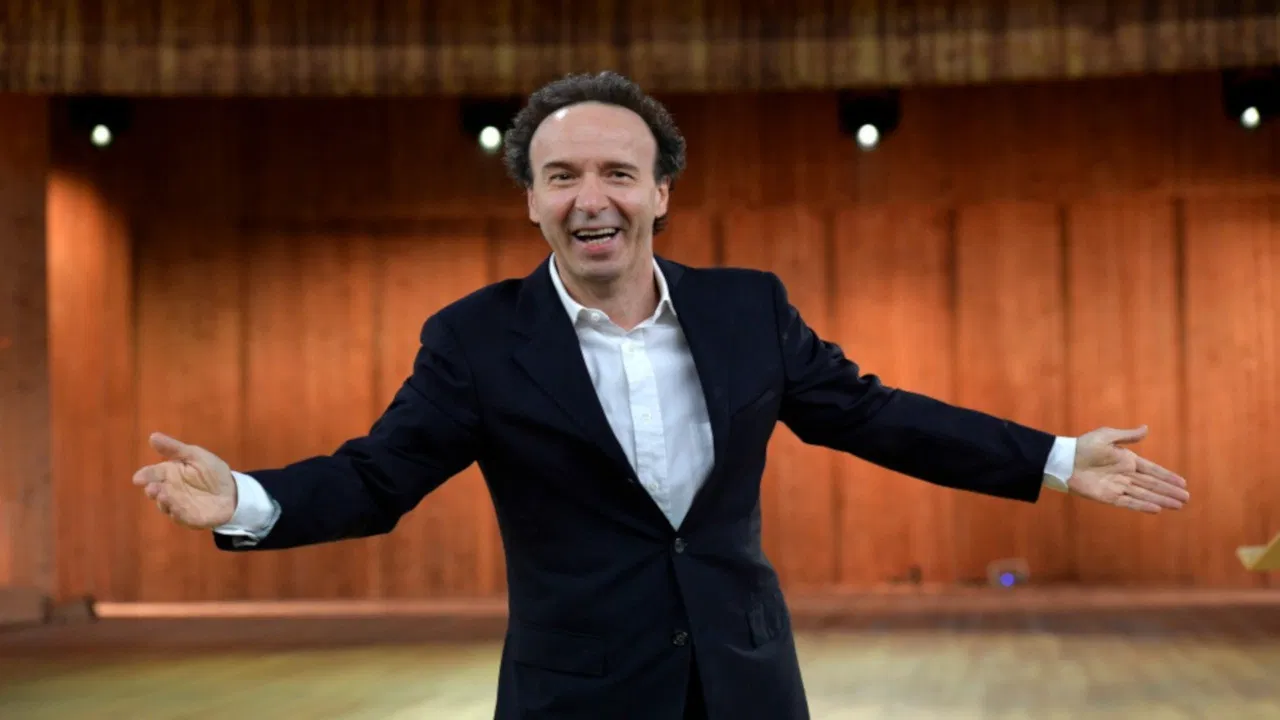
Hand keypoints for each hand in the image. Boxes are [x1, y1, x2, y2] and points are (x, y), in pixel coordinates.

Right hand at [132, 432, 237, 527]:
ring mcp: (177, 505)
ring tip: (164, 495)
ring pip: (166, 505)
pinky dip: (178, 513)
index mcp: (169, 473)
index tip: (138, 478)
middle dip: (153, 490)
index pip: (153, 474)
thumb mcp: (195, 455)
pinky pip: (181, 516)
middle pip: (156, 491)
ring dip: (165, 502)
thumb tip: (152, 436)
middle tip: (152, 488)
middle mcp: (169, 490)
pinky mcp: (188, 518)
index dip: (145, 476)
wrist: (233, 491)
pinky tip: (177, 508)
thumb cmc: (212, 472)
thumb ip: (174, 449)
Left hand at [1067, 425, 1188, 512]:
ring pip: (1144, 495)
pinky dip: (1142, 506)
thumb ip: (1127, 436)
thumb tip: (1146, 428)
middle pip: (1152, 485)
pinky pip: (1129, 502)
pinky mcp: (1108, 497)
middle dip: (1169, 491)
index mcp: (1126, 460)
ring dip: (1161, 500)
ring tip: (1178, 505)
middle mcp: (1125, 475)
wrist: (1063, 461)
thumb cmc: (1083, 446)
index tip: (1183, 483)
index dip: (1167, 477)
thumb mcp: (1107, 436)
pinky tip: (1157, 509)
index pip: (1152, 470)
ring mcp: (1118, 487)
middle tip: (1186, 498)